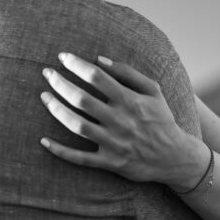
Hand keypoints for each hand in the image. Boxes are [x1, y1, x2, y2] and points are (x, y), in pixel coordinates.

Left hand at [39, 52, 207, 186]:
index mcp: (131, 101)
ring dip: (56, 110)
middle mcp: (120, 121)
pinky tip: (43, 141)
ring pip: (77, 126)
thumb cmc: (161, 119)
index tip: (62, 57)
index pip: (97, 77)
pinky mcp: (110, 162)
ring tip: (44, 96)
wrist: (175, 157)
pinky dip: (60, 151)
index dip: (76, 65)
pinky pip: (80, 158)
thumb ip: (128, 73)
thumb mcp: (153, 90)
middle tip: (47, 73)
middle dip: (60, 83)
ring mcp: (114, 143)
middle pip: (81, 99)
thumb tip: (99, 59)